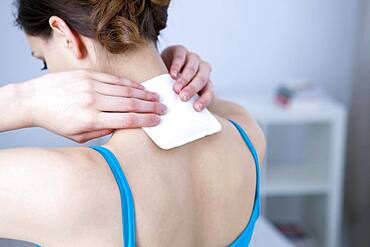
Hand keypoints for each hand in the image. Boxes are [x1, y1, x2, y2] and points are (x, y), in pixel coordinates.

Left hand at [21, 70, 166, 142]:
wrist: (34, 100)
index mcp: (91, 120)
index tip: (157, 121)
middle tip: (164, 108)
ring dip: (143, 94)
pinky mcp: (88, 75)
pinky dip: (129, 84)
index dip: (145, 121)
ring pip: (125, 90)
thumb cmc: (56, 121)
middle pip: (130, 104)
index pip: (126, 120)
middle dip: (150, 107)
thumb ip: (100, 132)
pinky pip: (114, 79)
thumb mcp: (77, 136)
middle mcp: (93, 101)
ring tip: (156, 97)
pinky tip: (139, 87)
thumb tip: (120, 127)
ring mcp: (91, 86)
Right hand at [161, 45, 213, 111]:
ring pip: (192, 68)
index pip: (209, 92)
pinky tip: (172, 75)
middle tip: (183, 97)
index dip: (204, 100)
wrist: (161, 65)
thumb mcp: (180, 93)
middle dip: (192, 89)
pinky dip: (177, 66)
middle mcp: (202, 69)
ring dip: (184, 79)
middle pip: (202, 79)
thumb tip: (181, 121)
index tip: (196, 108)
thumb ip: (183, 102)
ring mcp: (193, 58)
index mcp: (205, 82)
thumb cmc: (172, 85)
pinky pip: (181, 57)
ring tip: (176, 88)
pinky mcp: (181, 50)